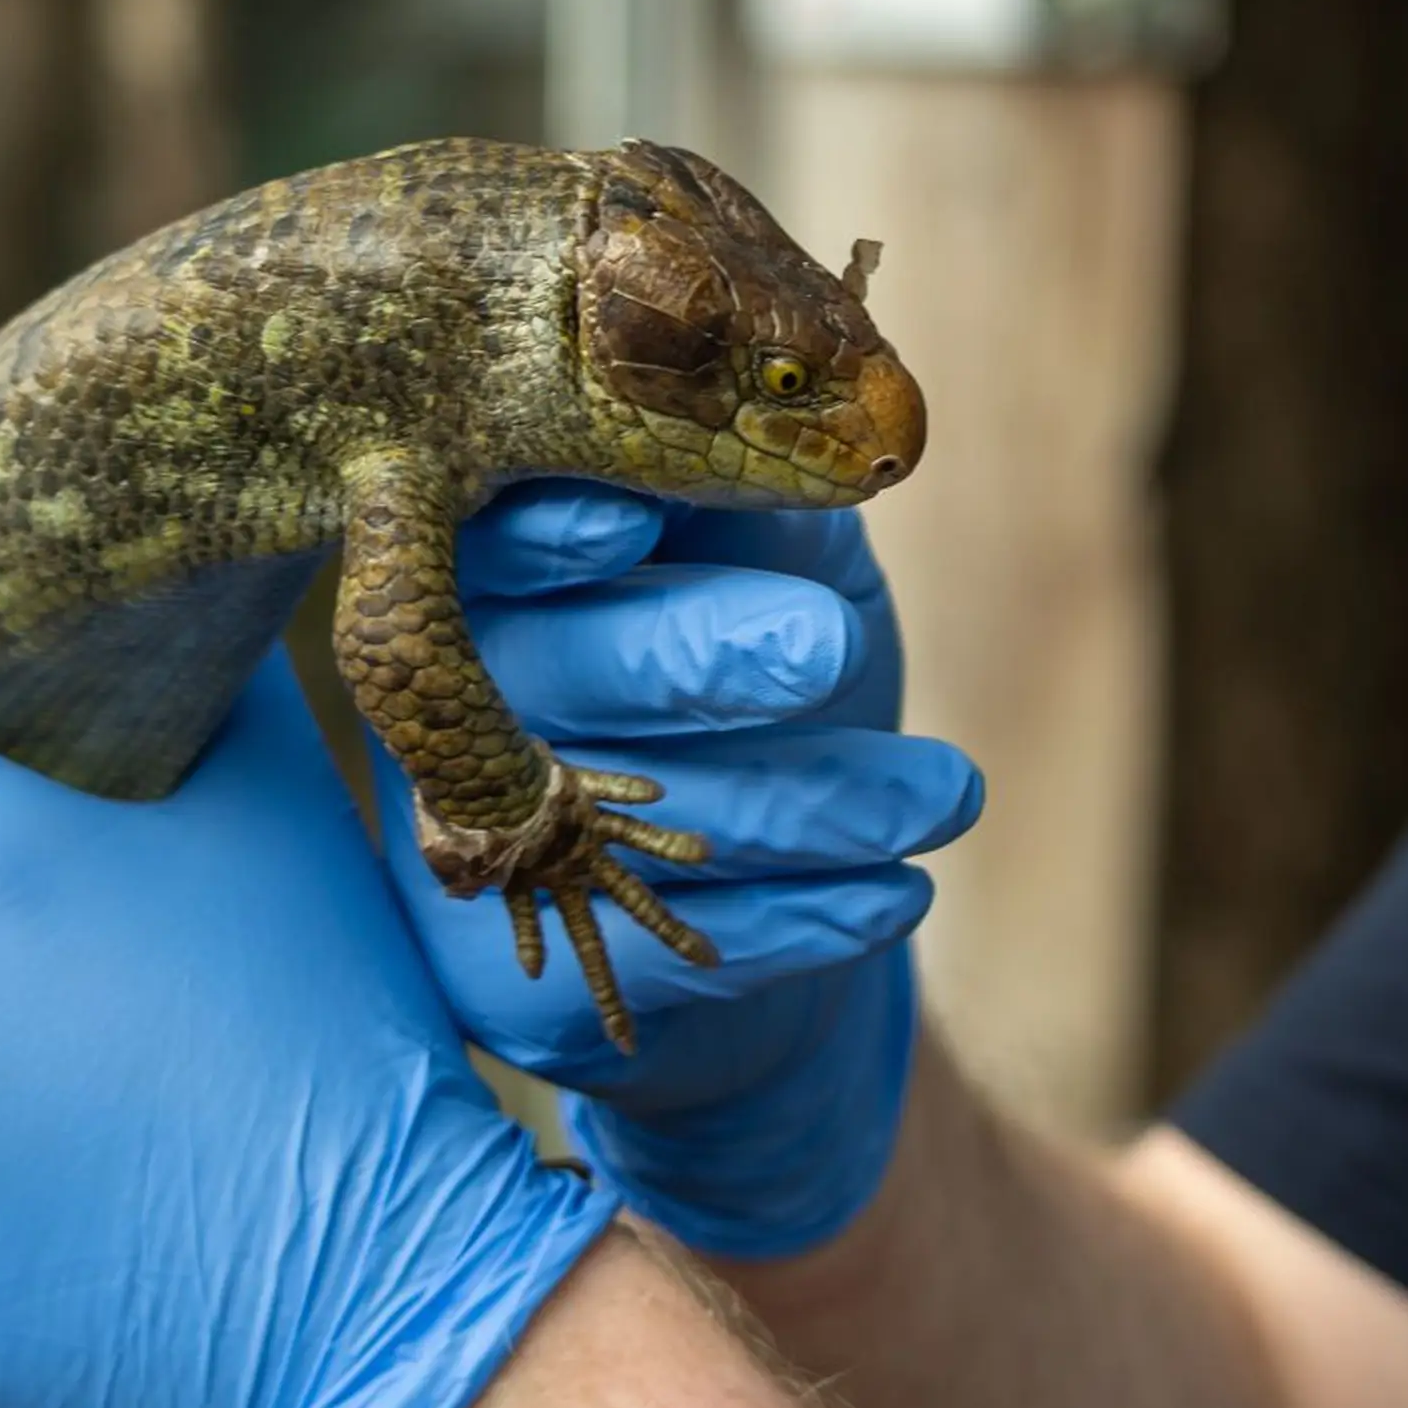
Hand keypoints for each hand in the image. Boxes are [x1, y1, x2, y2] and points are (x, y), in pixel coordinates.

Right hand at [380, 483, 979, 1259]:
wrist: (782, 897)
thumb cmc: (783, 663)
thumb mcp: (784, 561)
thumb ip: (762, 498)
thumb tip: (789, 412)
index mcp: (493, 589)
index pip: (495, 547)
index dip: (550, 537)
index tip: (630, 518)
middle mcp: (458, 721)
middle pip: (559, 676)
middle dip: (695, 656)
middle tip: (823, 648)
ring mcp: (486, 866)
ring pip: (639, 823)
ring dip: (813, 801)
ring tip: (949, 792)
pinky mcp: (534, 995)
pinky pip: (678, 948)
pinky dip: (805, 916)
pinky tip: (897, 896)